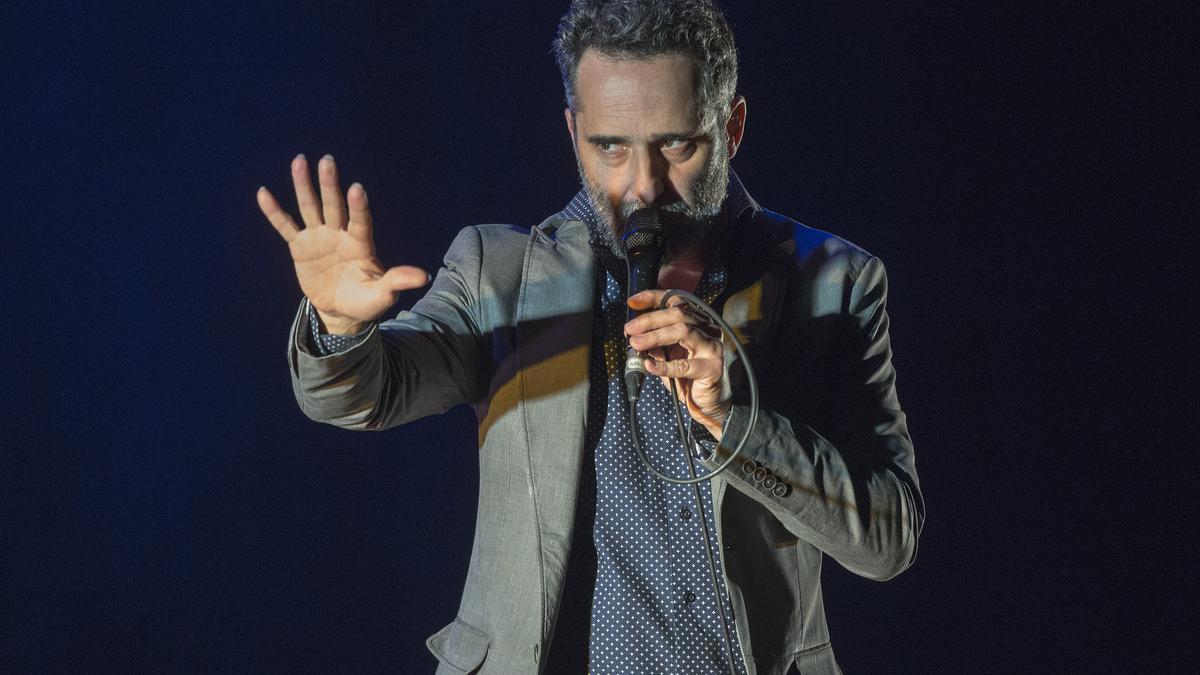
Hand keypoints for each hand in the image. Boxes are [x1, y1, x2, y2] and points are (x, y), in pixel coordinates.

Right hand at [257, 154, 429, 333]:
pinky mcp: (300, 246)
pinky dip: (274, 212)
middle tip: (327, 160)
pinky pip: (285, 226)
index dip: (358, 207)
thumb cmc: (366, 300)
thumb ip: (397, 281)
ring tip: (299, 161)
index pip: (360, 222)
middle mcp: (340, 234)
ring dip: (303, 186)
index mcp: (360, 244)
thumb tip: (424, 276)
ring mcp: (319, 237)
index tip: (356, 188)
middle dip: (329, 185)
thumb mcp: (382, 295)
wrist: (341, 310)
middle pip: (334, 206)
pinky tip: (264, 193)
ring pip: (310, 208)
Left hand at [625, 290, 731, 438]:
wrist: (706, 402)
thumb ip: (655, 342)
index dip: (653, 298)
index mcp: (698, 321)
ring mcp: (712, 347)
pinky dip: (664, 366)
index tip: (632, 302)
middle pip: (678, 314)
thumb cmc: (687, 376)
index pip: (676, 301)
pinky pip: (684, 365)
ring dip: (655, 336)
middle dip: (650, 320)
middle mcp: (708, 329)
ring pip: (683, 332)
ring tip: (636, 343)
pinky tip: (649, 366)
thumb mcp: (667, 354)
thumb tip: (634, 332)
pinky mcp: (711, 368)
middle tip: (630, 329)